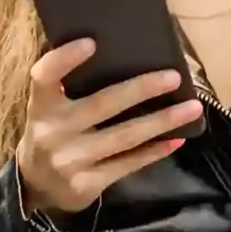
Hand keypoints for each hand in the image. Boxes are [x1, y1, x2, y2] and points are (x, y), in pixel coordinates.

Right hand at [16, 39, 202, 218]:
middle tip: (174, 77)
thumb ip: (69, 88)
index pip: (45, 77)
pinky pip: (128, 163)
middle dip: (141, 89)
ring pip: (124, 136)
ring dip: (161, 121)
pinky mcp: (88, 183)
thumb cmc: (52, 134)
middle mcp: (53, 132)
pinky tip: (176, 139)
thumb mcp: (49, 111)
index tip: (92, 42)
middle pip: (102, 104)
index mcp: (41, 107)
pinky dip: (154, 151)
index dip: (65, 59)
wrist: (38, 189)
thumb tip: (116, 53)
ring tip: (192, 108)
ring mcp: (71, 160)